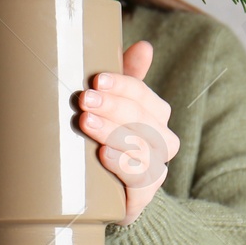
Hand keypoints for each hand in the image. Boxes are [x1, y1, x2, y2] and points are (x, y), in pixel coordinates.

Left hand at [77, 40, 179, 225]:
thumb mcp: (109, 105)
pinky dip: (124, 166)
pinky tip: (104, 155)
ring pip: (144, 148)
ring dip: (115, 132)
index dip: (123, 85)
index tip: (96, 80)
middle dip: (113, 108)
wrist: (93, 192)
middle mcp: (161, 142)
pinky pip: (141, 182)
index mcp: (155, 116)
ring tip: (86, 123)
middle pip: (144, 120)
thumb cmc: (101, 138)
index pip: (144, 96)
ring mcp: (154, 172)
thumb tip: (145, 46)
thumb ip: (126, 76)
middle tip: (84, 100)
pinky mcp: (141, 198)